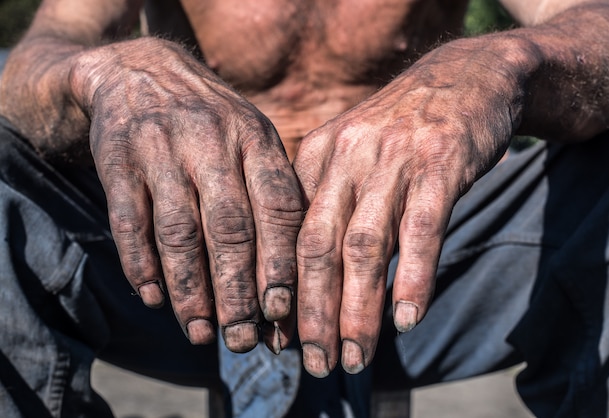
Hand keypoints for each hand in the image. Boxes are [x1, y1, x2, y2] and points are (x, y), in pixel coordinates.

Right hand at [72, 38, 302, 352]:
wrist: (139, 72)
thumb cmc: (211, 123)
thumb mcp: (252, 140)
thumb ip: (273, 197)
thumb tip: (291, 280)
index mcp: (255, 138)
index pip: (277, 208)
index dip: (281, 263)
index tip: (282, 314)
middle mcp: (211, 141)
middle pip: (229, 229)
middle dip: (237, 292)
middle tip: (243, 341)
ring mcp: (161, 148)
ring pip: (179, 232)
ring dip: (190, 290)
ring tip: (200, 334)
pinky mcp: (117, 159)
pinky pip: (128, 221)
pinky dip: (140, 263)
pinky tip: (153, 298)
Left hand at [293, 38, 521, 376]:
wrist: (467, 74)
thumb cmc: (405, 128)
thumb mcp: (355, 152)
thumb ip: (331, 200)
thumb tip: (313, 274)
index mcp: (317, 154)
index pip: (289, 234)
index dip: (284, 291)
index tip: (282, 338)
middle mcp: (348, 156)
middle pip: (317, 246)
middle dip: (312, 311)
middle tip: (313, 362)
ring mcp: (394, 159)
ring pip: (365, 246)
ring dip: (359, 308)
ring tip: (356, 356)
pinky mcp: (441, 163)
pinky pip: (422, 230)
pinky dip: (412, 278)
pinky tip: (407, 318)